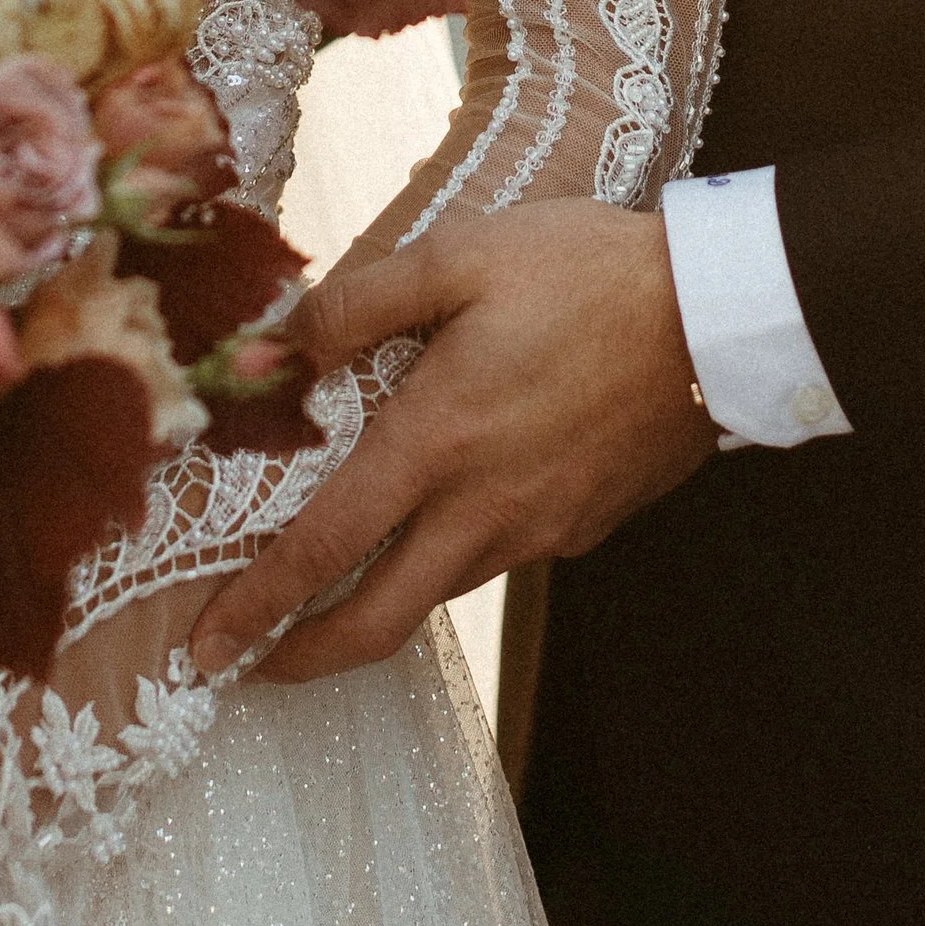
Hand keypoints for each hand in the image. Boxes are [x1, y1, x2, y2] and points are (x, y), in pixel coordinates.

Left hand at [191, 199, 716, 684]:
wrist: (719, 314)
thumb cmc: (586, 273)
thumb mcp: (459, 256)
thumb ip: (355, 304)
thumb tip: (270, 349)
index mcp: (437, 442)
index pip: (321, 550)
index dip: (255, 606)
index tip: (205, 647)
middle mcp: (482, 507)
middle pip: (377, 621)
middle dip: (303, 657)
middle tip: (251, 669)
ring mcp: (539, 527)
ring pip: (438, 592)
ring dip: (376, 607)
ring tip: (340, 586)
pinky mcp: (584, 526)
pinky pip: (499, 559)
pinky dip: (449, 563)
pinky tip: (447, 521)